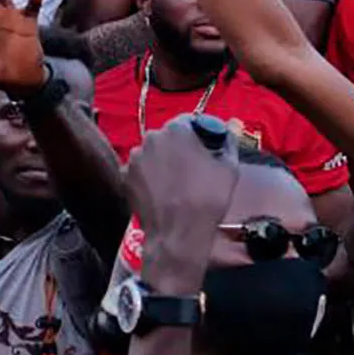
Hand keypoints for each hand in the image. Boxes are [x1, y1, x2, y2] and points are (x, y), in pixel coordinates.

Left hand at [125, 115, 241, 291]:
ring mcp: (135, 157)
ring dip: (163, 161)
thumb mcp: (229, 168)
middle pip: (168, 137)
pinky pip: (140, 170)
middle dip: (180, 148)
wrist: (179, 233)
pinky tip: (161, 192)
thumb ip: (227, 142)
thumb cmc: (208, 199)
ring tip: (176, 183)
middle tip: (193, 167)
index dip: (199, 133)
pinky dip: (149, 177)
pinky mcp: (124, 176)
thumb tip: (227, 131)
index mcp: (176, 130)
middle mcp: (151, 137)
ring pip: (153, 153)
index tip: (206, 147)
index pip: (189, 122)